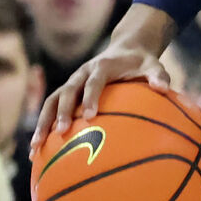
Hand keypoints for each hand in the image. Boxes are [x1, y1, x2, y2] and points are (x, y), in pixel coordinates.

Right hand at [33, 44, 172, 151]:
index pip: (93, 82)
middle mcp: (81, 74)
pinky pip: (50, 109)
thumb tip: (164, 89)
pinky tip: (37, 150)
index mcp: (101, 67)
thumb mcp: (154, 65)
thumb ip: (159, 76)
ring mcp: (71, 83)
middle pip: (66, 92)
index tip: (90, 116)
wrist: (125, 49)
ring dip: (43, 123)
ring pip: (51, 101)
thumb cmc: (141, 63)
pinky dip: (42, 127)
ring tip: (36, 147)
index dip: (91, 97)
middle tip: (62, 132)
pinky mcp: (67, 92)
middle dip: (62, 112)